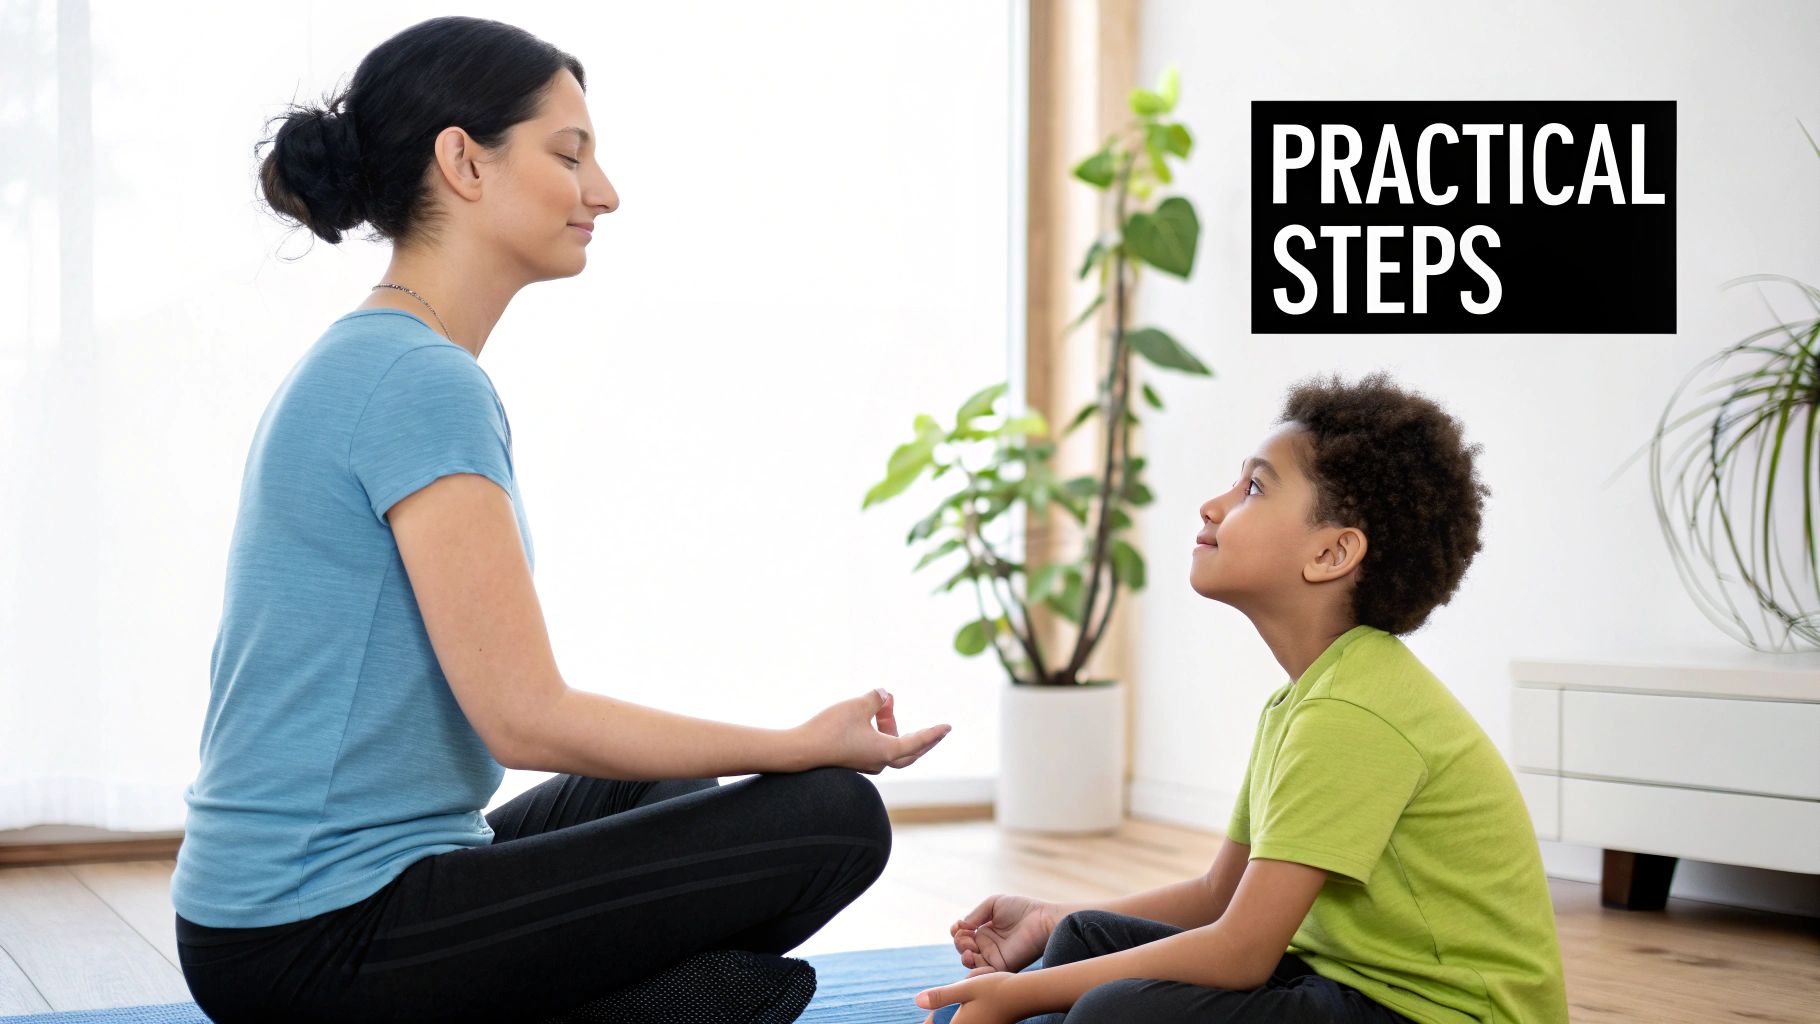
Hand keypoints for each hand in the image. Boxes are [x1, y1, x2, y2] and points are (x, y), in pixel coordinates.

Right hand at [796, 688, 949, 774]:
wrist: (801, 750)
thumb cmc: (830, 729)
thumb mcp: (857, 706)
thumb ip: (875, 699)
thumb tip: (883, 694)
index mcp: (886, 751)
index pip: (918, 742)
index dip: (933, 733)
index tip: (947, 727)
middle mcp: (879, 761)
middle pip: (908, 750)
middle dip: (920, 735)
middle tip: (935, 728)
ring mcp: (865, 763)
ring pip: (890, 745)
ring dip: (891, 724)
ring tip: (884, 702)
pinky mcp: (853, 760)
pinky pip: (876, 745)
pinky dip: (879, 730)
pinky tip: (870, 715)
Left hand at [915, 971, 1023, 1023]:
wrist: (1025, 995)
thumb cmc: (996, 989)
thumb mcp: (965, 988)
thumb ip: (941, 996)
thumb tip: (917, 1001)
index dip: (929, 1021)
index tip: (930, 1011)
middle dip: (940, 1016)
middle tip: (949, 1001)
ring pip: (960, 1023)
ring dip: (953, 1015)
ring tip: (961, 999)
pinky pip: (970, 1022)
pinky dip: (965, 1015)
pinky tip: (974, 1002)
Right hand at [950, 893, 1059, 974]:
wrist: (1042, 919)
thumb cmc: (1022, 909)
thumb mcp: (993, 904)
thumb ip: (975, 915)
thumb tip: (960, 926)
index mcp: (986, 931)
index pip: (964, 936)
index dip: (957, 932)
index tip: (957, 927)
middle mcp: (988, 945)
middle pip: (964, 950)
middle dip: (960, 943)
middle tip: (965, 937)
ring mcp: (995, 957)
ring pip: (971, 963)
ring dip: (964, 956)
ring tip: (969, 949)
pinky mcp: (1002, 967)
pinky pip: (984, 974)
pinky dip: (975, 971)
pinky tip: (971, 957)